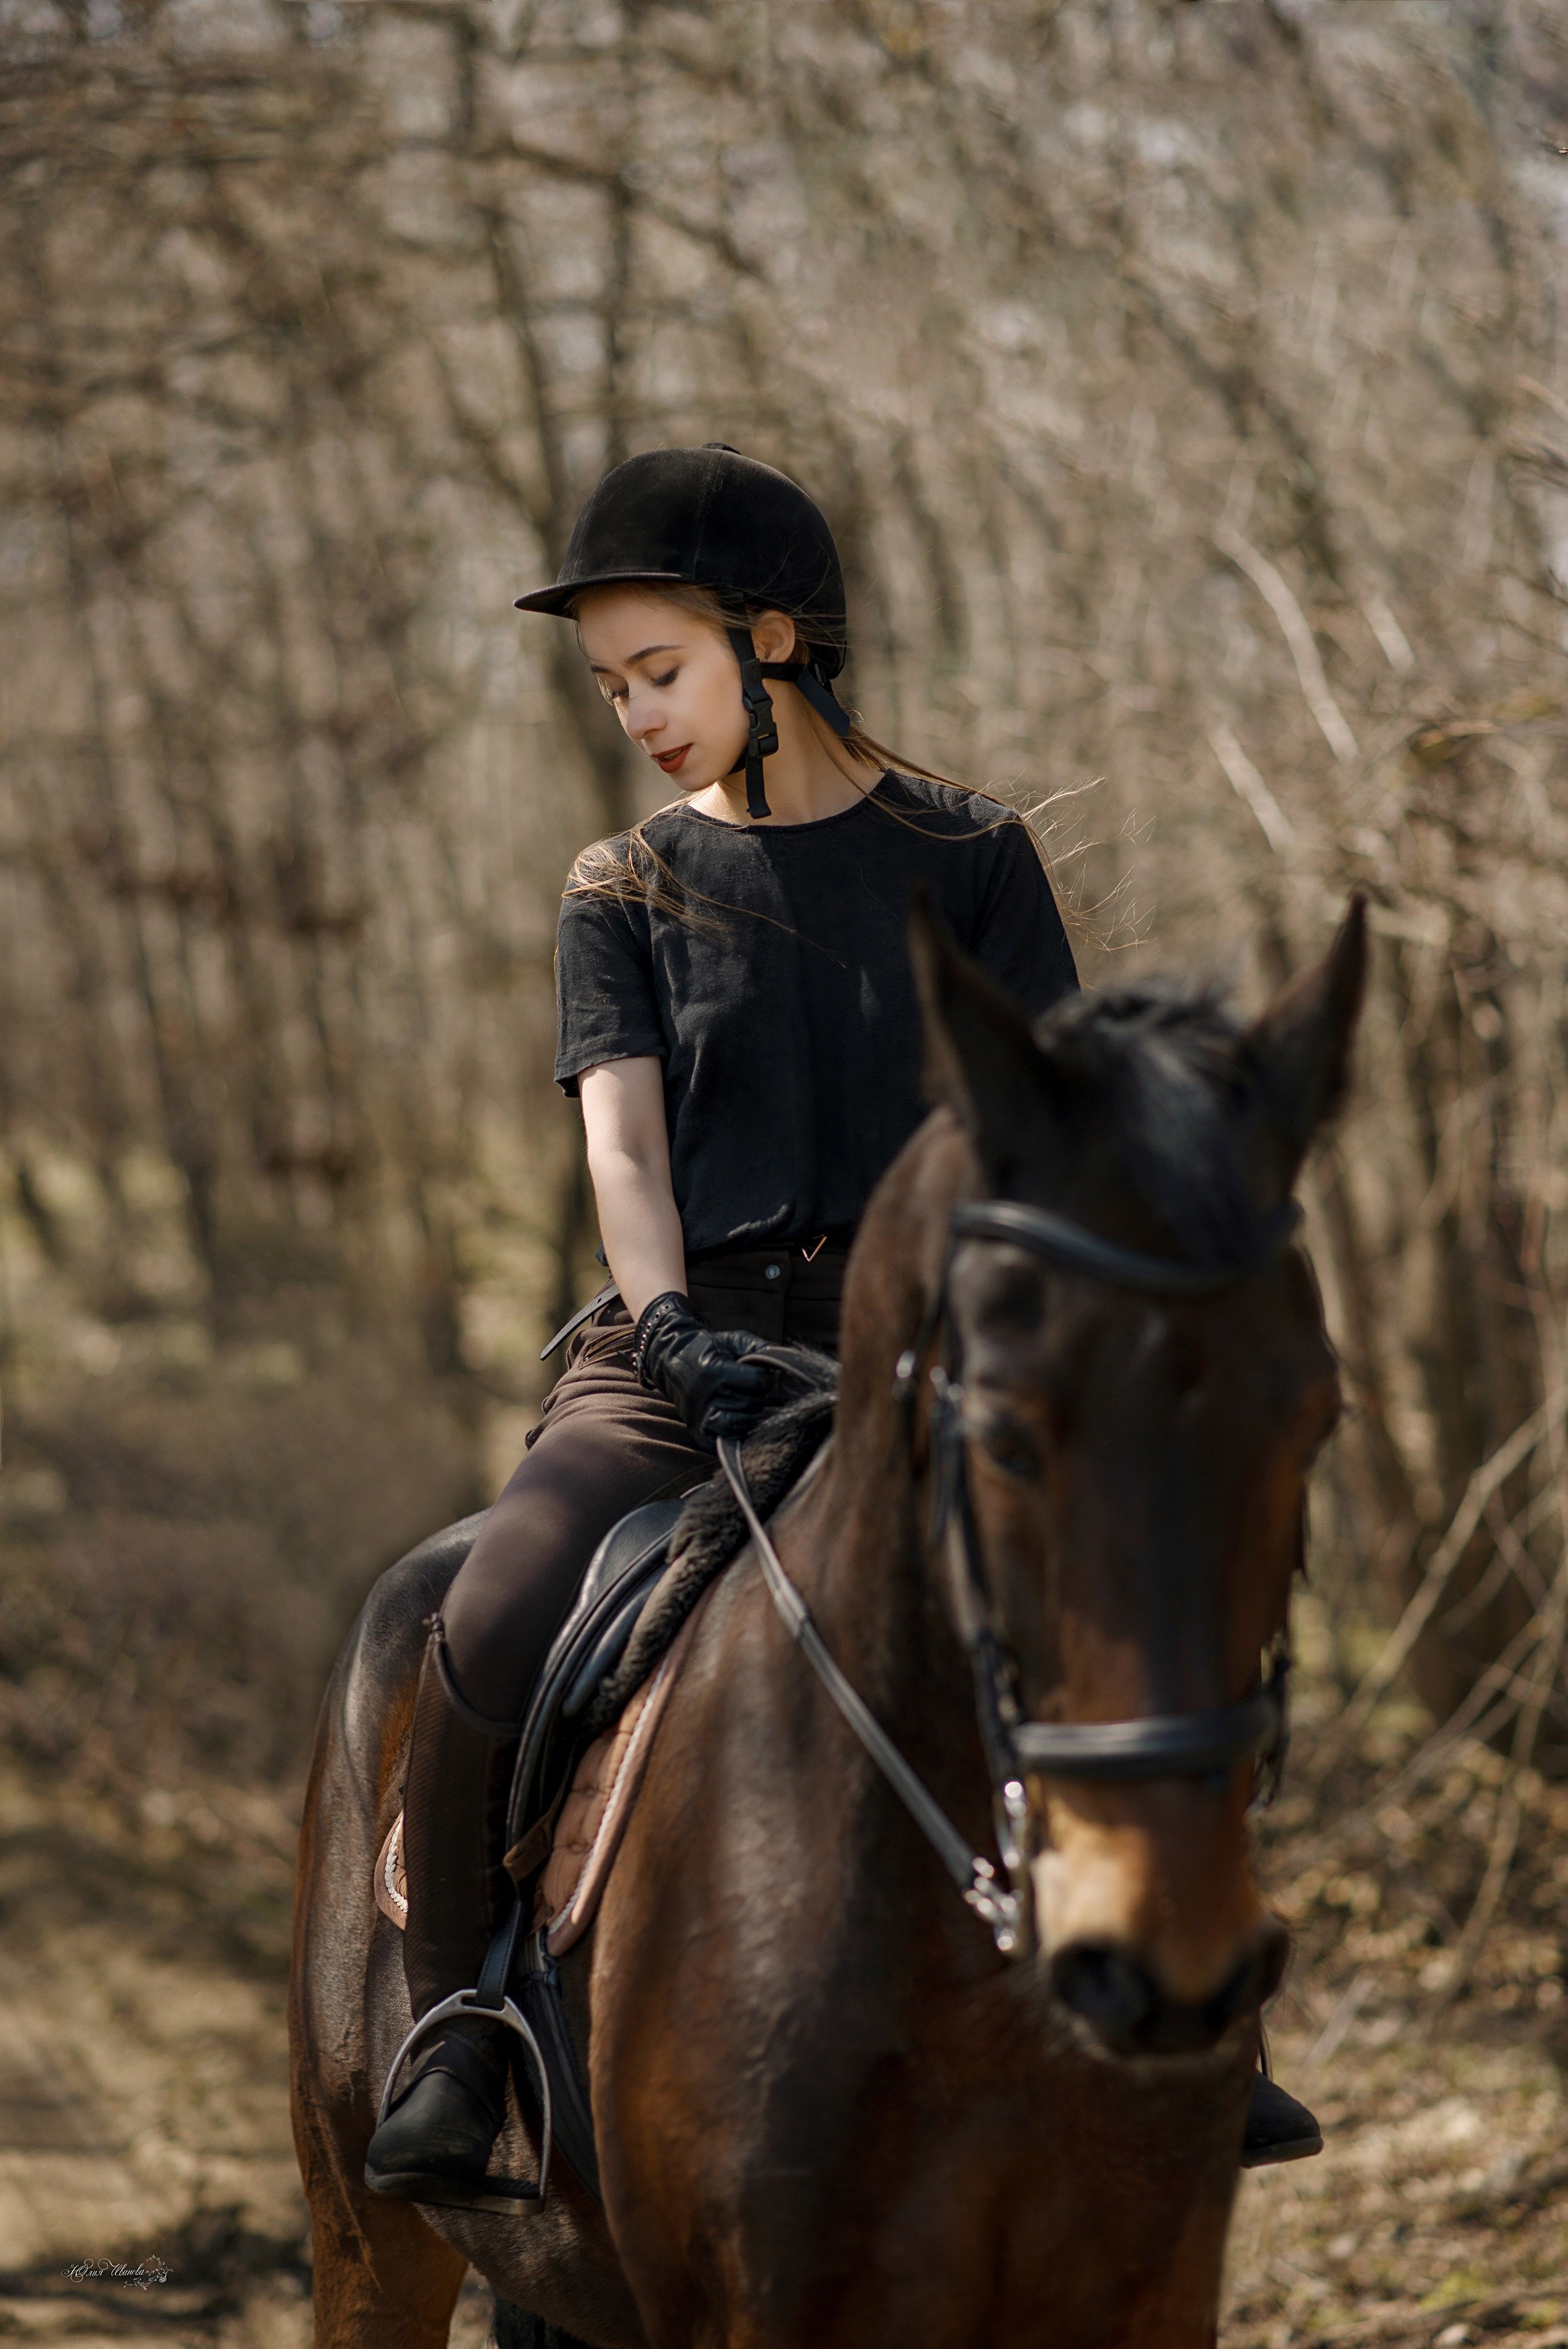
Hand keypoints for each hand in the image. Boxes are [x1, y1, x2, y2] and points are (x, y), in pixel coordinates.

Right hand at [632, 1293, 773, 1450]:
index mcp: (714, 1371)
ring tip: (748, 1406)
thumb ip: (759, 1349)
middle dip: (759, 1397)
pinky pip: (723, 1441)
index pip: (757, 1382)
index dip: (765, 1378)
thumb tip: (786, 1362)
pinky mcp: (696, 1431)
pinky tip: (738, 1421)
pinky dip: (735, 1434)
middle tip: (752, 1391)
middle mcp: (705, 1396)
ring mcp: (699, 1416)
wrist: (669, 1358)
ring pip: (740, 1425)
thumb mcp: (732, 1340)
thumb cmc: (707, 1348)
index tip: (760, 1375)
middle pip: (752, 1404)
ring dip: (750, 1416)